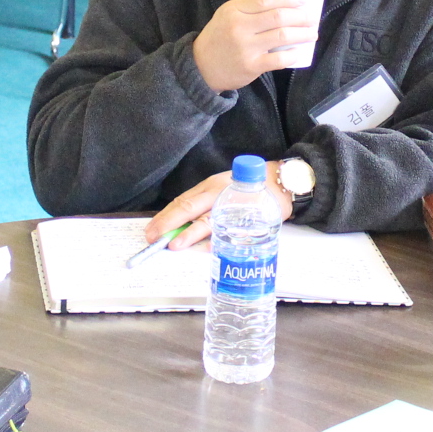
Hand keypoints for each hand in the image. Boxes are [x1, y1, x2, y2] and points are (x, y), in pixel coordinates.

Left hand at [145, 165, 291, 252]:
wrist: (282, 182)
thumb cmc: (248, 187)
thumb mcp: (222, 189)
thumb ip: (203, 206)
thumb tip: (177, 227)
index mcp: (209, 187)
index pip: (182, 202)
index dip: (164, 217)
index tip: (151, 231)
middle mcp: (218, 194)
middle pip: (190, 208)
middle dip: (170, 224)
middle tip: (155, 238)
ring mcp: (233, 205)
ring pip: (208, 219)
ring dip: (191, 233)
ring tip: (176, 244)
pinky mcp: (249, 217)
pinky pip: (231, 230)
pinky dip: (219, 240)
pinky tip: (208, 248)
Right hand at [190, 0, 315, 93]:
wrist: (201, 66)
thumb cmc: (220, 37)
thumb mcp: (227, 15)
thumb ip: (249, 8)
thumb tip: (284, 2)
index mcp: (234, 10)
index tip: (304, 0)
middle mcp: (239, 27)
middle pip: (278, 16)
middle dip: (301, 16)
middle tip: (313, 17)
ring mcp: (245, 47)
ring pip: (282, 36)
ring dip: (302, 34)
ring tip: (312, 33)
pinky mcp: (251, 66)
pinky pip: (278, 59)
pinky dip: (293, 55)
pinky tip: (299, 52)